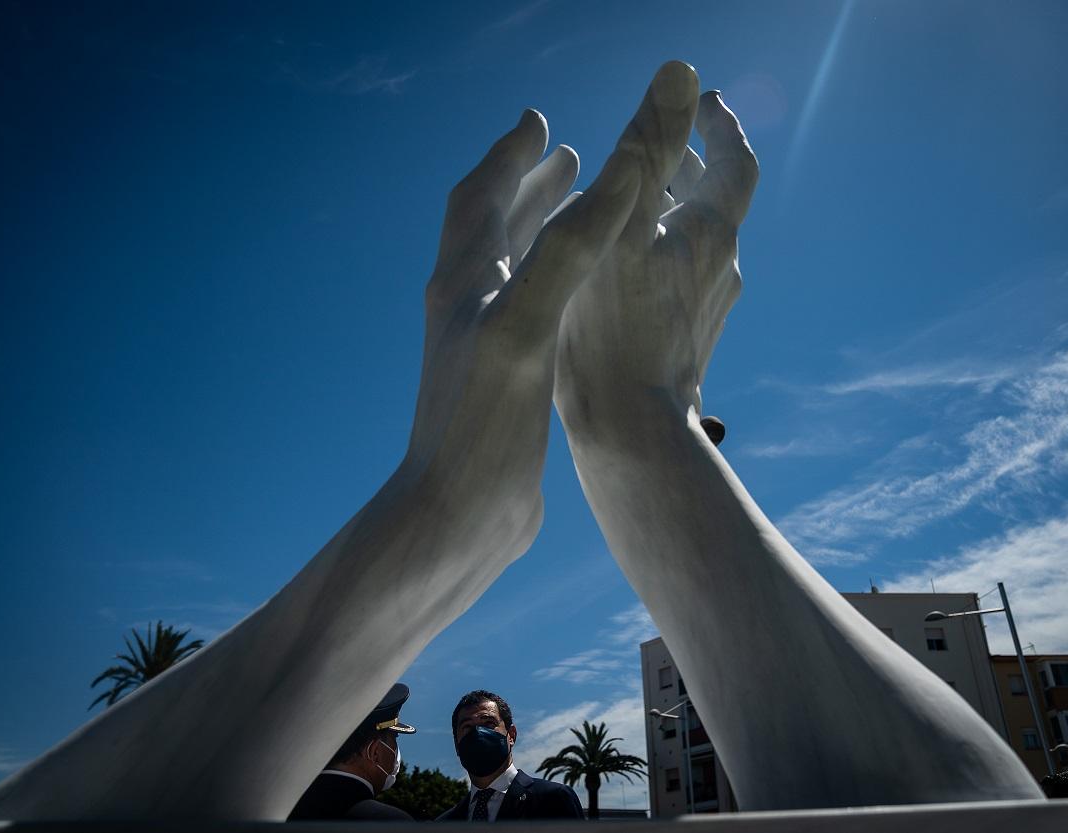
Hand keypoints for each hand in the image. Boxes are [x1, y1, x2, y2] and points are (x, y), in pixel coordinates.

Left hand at [404, 63, 702, 549]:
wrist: (457, 517)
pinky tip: (580, 300)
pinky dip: (555, 283)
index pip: (481, 198)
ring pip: (511, 268)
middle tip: (565, 155)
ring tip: (576, 209)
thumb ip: (566, 251)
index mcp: (465, 283)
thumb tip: (610, 174)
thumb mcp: (527, 327)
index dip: (511, 156)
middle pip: (492, 226)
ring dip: (540, 230)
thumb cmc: (482, 425)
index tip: (540, 121)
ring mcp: (483, 345)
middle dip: (527, 185)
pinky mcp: (502, 383)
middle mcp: (467, 306)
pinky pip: (529, 310)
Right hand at [555, 88, 758, 440]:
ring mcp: (708, 309)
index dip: (720, 124)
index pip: (734, 160)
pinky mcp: (688, 341)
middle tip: (663, 141)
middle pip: (716, 201)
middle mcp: (722, 269)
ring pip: (695, 243)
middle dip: (690, 165)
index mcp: (711, 234)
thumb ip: (650, 147)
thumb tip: (683, 70)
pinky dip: (657, 255)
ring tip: (632, 200)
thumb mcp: (623, 225)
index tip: (703, 100)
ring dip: (670, 212)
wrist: (631, 432)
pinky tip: (621, 269)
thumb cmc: (613, 331)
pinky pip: (679, 280)